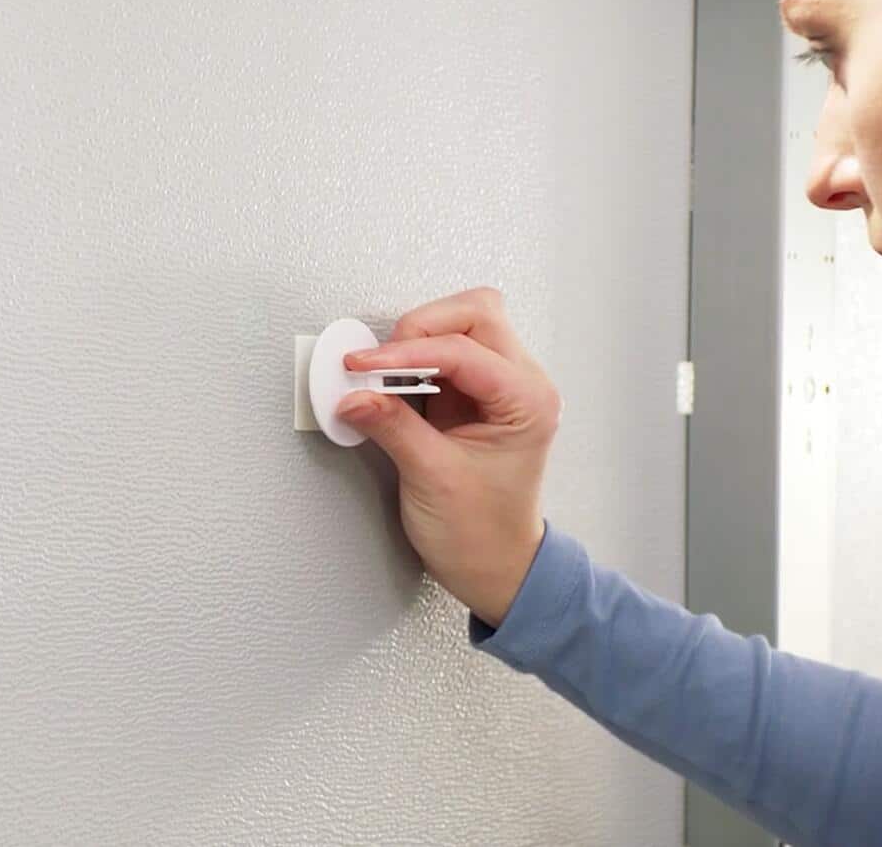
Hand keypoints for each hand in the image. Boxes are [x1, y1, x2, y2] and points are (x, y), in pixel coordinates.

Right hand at [336, 287, 563, 627]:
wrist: (495, 568)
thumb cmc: (481, 534)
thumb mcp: (432, 479)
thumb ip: (392, 427)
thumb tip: (354, 394)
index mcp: (527, 402)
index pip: (464, 349)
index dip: (406, 352)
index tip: (363, 365)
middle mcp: (522, 385)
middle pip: (476, 313)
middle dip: (422, 328)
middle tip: (379, 362)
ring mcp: (500, 387)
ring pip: (463, 325)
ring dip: (419, 341)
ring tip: (383, 374)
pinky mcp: (475, 396)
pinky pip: (446, 354)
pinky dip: (415, 361)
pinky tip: (393, 384)